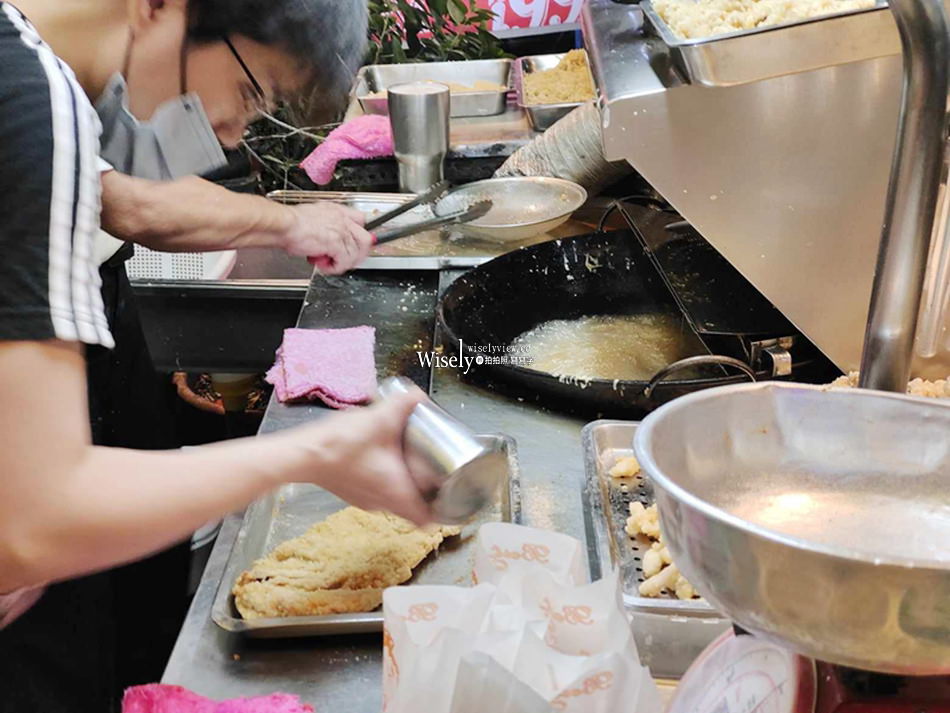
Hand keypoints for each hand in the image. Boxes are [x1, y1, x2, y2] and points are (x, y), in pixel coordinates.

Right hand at [280, 202, 373, 273]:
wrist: (283, 225)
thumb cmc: (290, 223)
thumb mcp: (312, 218)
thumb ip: (323, 226)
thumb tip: (325, 240)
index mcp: (337, 211)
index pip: (360, 220)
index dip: (359, 234)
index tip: (356, 244)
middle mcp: (342, 220)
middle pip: (365, 239)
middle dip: (358, 253)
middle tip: (347, 260)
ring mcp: (341, 231)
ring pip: (356, 253)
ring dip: (344, 262)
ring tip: (331, 264)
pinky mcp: (336, 244)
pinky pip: (344, 261)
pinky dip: (335, 268)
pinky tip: (324, 266)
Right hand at [288, 389, 433, 525]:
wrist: (301, 455)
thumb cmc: (341, 445)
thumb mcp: (379, 419)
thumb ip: (403, 404)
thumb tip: (419, 395)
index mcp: (396, 492)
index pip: (427, 519)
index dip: (443, 512)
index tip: (453, 498)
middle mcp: (381, 503)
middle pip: (412, 510)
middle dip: (427, 495)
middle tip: (438, 474)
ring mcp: (364, 500)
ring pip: (393, 501)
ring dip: (405, 487)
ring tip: (414, 464)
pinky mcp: (350, 492)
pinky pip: (376, 492)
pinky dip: (385, 481)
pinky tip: (384, 460)